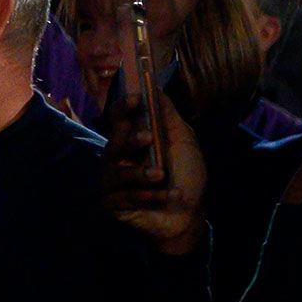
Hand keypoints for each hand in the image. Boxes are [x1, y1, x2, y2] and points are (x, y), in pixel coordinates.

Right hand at [100, 87, 205, 255]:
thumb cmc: (186, 175)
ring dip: (140, 172)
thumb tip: (156, 89)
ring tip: (161, 176)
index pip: (119, 119)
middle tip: (148, 138)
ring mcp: (112, 182)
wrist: (189, 213)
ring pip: (117, 171)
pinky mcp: (113, 204)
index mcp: (132, 140)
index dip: (124, 107)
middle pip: (114, 143)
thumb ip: (169, 117)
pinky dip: (147, 195)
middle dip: (130, 140)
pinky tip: (167, 196)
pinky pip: (123, 197)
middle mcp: (118, 159)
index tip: (136, 99)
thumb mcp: (183, 142)